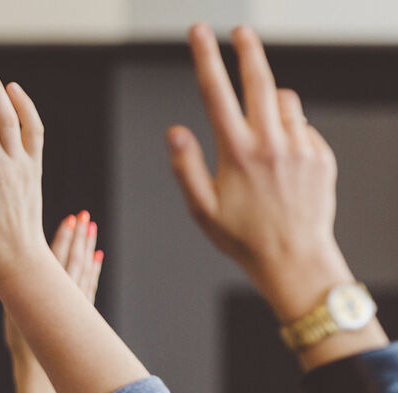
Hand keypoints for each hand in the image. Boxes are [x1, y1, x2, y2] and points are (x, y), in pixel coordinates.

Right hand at [5, 211, 102, 356]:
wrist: (40, 368)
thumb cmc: (21, 342)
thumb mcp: (13, 313)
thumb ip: (19, 290)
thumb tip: (15, 267)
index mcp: (45, 293)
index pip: (57, 258)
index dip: (64, 238)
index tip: (70, 220)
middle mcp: (65, 295)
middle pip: (74, 259)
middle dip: (79, 237)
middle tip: (84, 216)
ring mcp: (77, 302)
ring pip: (85, 269)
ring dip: (88, 247)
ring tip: (91, 228)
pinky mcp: (84, 311)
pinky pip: (91, 284)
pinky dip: (94, 269)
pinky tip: (97, 256)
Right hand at [169, 25, 350, 322]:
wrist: (294, 259)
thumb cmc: (243, 238)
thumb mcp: (201, 208)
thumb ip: (185, 166)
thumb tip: (174, 131)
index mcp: (237, 154)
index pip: (216, 93)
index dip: (205, 57)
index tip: (199, 33)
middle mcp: (271, 144)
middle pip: (260, 79)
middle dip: (248, 50)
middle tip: (241, 31)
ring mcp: (300, 147)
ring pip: (285, 102)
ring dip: (270, 104)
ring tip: (261, 135)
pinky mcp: (321, 155)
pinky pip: (304, 128)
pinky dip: (291, 134)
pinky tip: (283, 165)